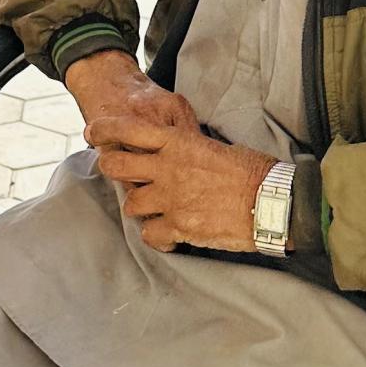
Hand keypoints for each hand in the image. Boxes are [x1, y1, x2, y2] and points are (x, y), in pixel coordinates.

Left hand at [67, 51, 269, 252]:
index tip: (92, 132)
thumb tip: (176, 152)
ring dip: (140, 207)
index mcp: (178, 142)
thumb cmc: (253, 171)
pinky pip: (150, 235)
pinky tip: (169, 234)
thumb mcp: (215, 147)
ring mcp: (171, 199)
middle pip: (116, 167)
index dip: (105, 129)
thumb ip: (188, 149)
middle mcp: (168, 169)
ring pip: (131, 204)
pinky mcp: (180, 227)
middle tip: (118, 174)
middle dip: (112, 170)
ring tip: (155, 208)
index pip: (128, 129)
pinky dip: (157, 237)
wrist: (273, 202)